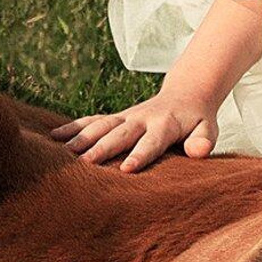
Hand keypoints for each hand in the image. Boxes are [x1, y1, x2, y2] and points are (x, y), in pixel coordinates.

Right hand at [51, 87, 220, 171]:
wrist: (186, 93)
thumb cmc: (198, 120)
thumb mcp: (208, 129)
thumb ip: (204, 140)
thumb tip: (200, 151)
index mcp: (165, 125)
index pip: (152, 142)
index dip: (140, 154)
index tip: (126, 169)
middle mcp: (142, 119)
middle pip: (120, 134)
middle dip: (102, 148)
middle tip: (83, 163)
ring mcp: (126, 116)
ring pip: (101, 125)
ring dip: (82, 137)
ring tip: (63, 153)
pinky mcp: (116, 117)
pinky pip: (93, 120)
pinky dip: (73, 127)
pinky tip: (53, 137)